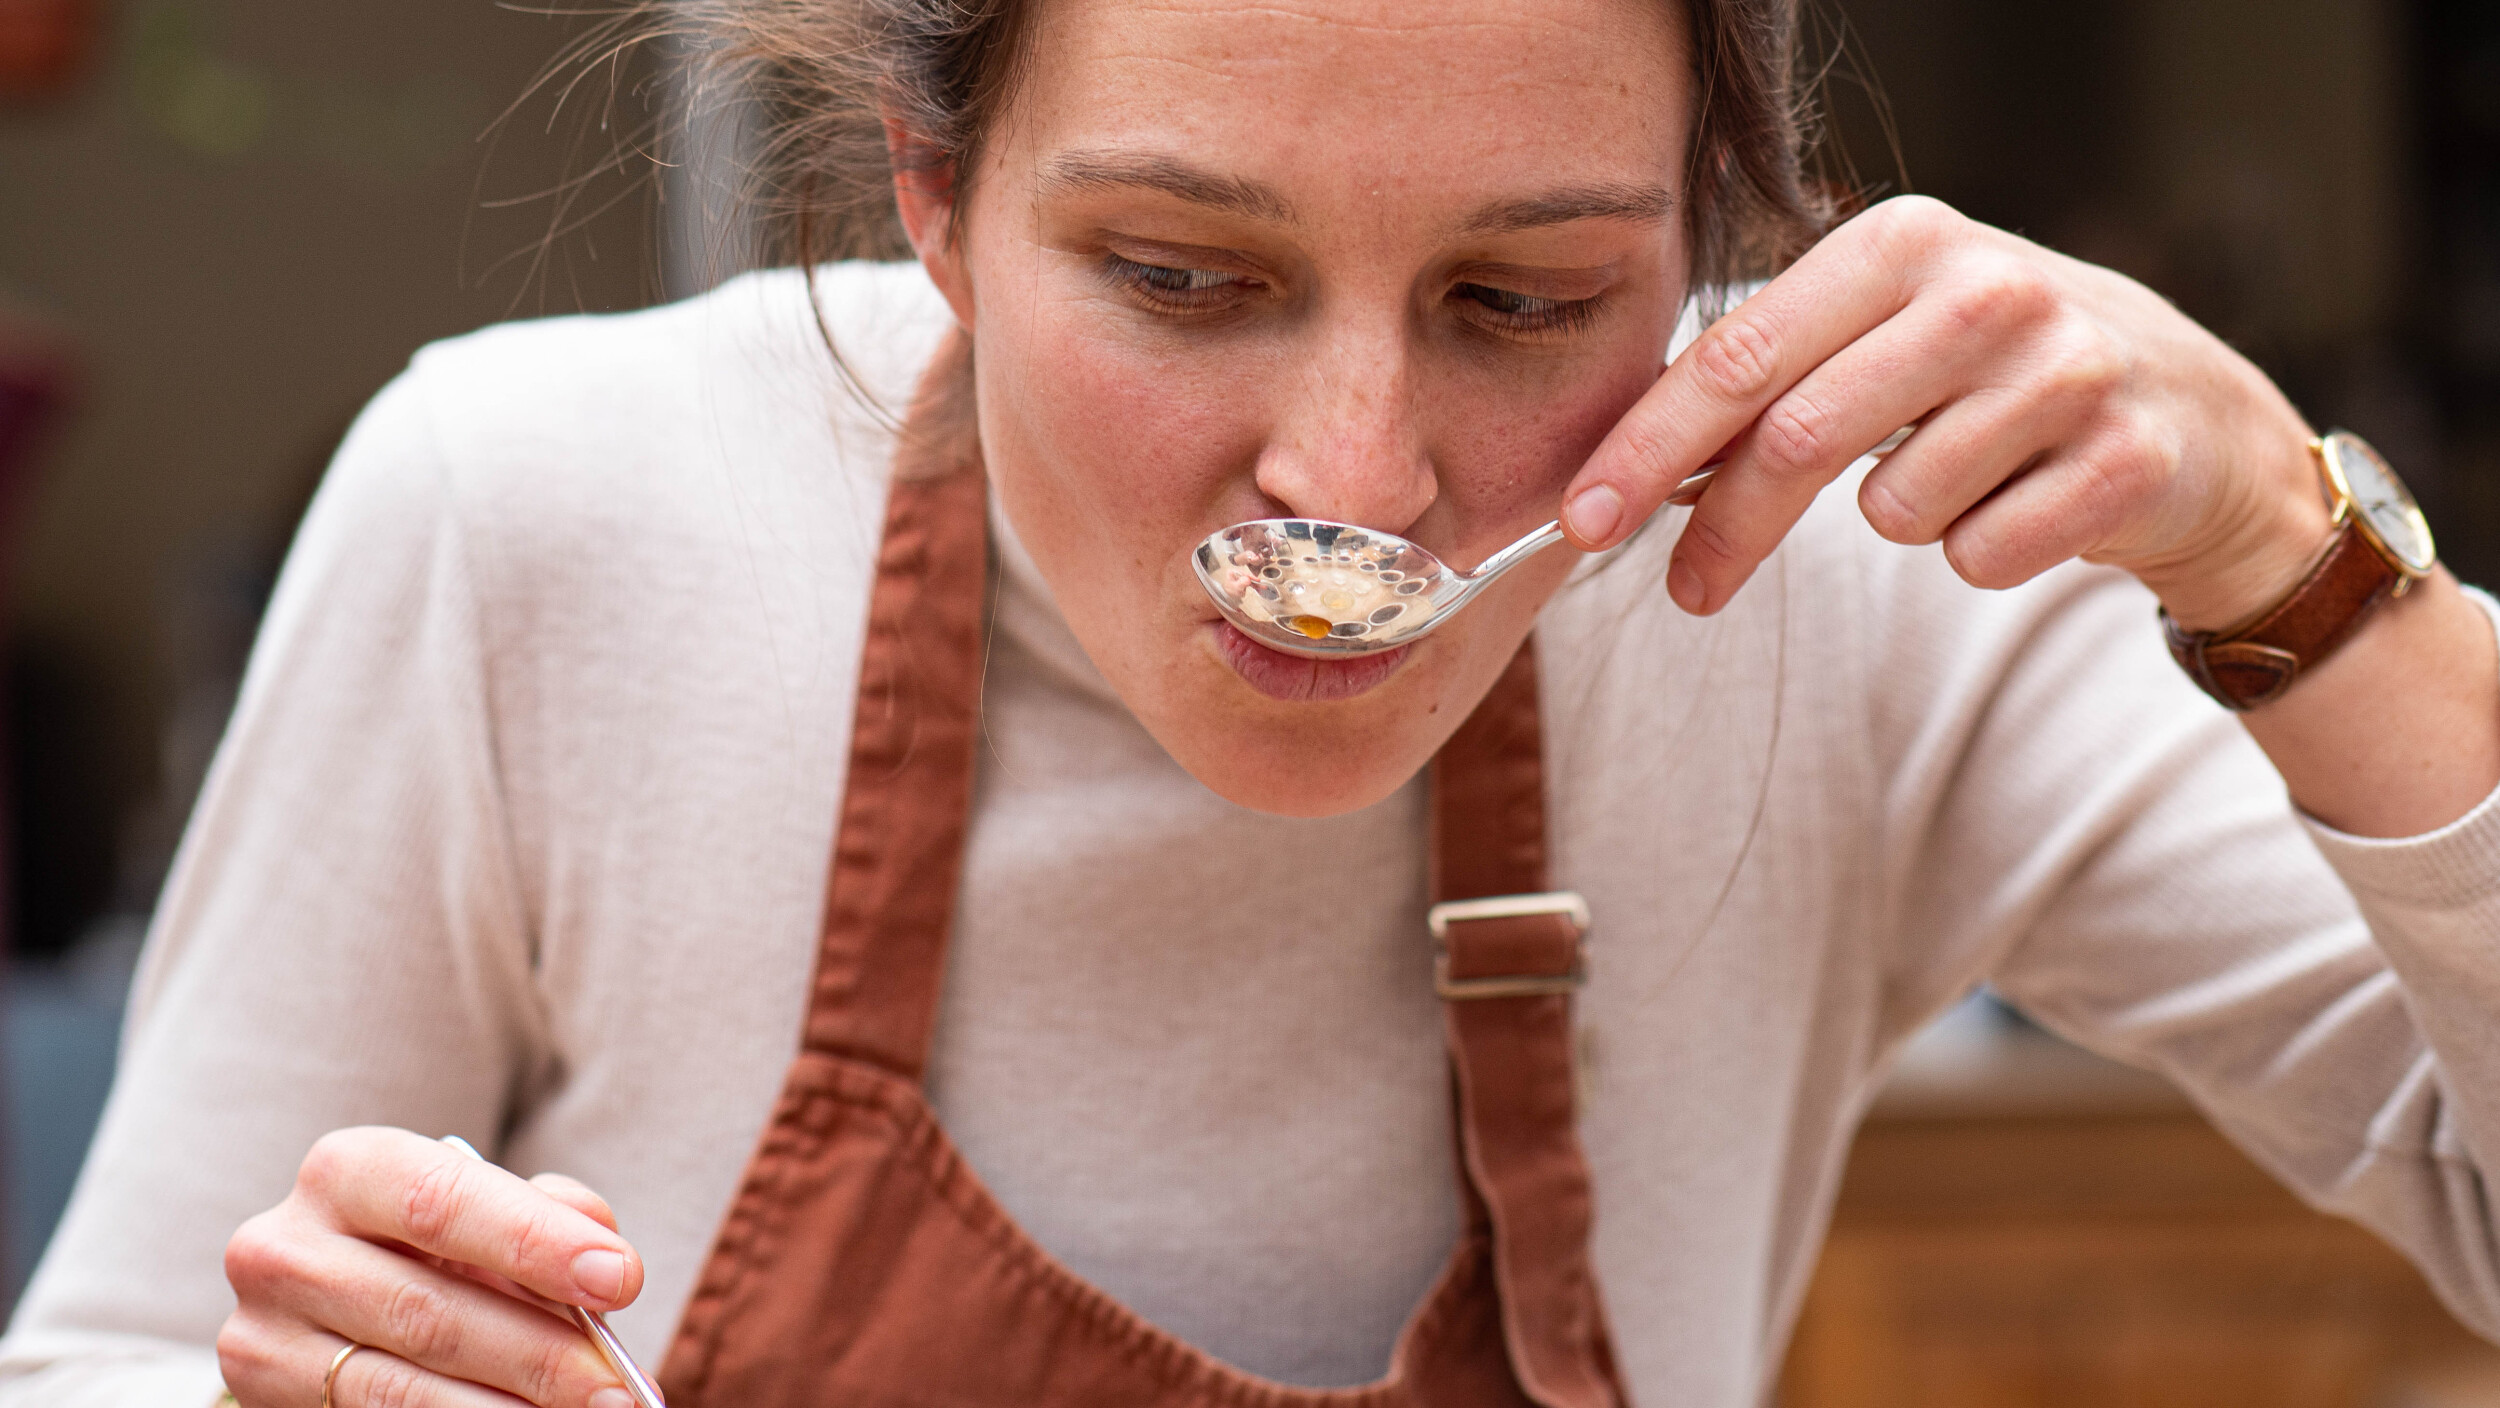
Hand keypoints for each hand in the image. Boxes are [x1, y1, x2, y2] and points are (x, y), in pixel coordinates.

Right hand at [219, 1127, 647, 1407]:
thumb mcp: (483, 1212)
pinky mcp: (263, 1400)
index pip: (442, 1202)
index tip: (622, 1279)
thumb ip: (543, 1215)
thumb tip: (605, 1255)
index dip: (535, 1242)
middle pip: (429, 1312)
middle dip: (543, 1355)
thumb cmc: (436, 1247)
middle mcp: (285, 1250)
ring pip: (400, 1390)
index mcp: (346, 1173)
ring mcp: (263, 1336)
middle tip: (620, 1388)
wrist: (335, 1307)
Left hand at [1561, 195, 2332, 629]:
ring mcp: (2064, 370)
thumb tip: (1625, 477)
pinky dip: (1978, 552)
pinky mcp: (2125, 458)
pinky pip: (1979, 555)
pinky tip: (2028, 502)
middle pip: (1797, 437)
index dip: (1646, 446)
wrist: (2194, 414)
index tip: (1580, 519)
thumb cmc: (1995, 376)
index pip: (1737, 354)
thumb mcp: (1883, 341)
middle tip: (1686, 591)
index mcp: (1900, 241)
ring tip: (1959, 477)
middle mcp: (1983, 289)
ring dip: (1901, 521)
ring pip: (1894, 509)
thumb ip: (1768, 388)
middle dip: (1724, 529)